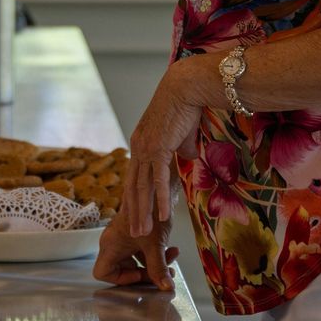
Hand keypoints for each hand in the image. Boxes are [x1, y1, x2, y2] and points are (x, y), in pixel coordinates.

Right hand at [92, 214, 177, 290]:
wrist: (157, 185)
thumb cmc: (149, 211)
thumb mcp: (155, 244)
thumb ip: (158, 268)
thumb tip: (166, 288)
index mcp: (110, 245)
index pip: (101, 272)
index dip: (120, 279)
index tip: (139, 275)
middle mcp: (113, 243)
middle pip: (123, 269)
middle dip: (146, 273)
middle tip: (165, 273)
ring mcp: (124, 238)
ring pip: (137, 260)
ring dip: (155, 263)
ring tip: (172, 258)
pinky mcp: (135, 233)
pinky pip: (142, 250)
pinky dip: (156, 253)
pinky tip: (172, 249)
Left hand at [122, 63, 201, 238]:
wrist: (186, 87)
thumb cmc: (185, 106)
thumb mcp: (181, 134)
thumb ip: (180, 149)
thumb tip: (188, 159)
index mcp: (140, 144)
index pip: (134, 177)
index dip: (133, 199)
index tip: (135, 216)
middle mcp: (138, 148)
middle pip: (133, 187)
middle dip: (134, 212)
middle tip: (135, 233)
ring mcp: (147, 149)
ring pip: (142, 188)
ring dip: (144, 212)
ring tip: (144, 232)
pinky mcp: (159, 148)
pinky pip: (158, 180)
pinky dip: (160, 199)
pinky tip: (163, 216)